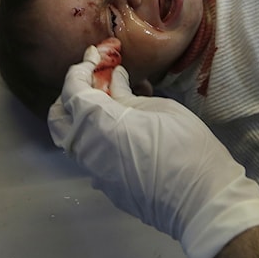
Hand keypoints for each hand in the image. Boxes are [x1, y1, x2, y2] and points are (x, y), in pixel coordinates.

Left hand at [49, 43, 258, 257]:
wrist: (200, 200)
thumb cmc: (185, 147)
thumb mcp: (160, 109)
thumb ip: (128, 94)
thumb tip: (114, 80)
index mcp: (99, 124)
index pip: (72, 90)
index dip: (81, 69)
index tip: (96, 57)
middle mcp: (87, 149)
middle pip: (58, 117)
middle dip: (71, 94)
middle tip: (97, 82)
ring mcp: (94, 171)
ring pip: (71, 138)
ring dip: (84, 117)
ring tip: (115, 104)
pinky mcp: (106, 186)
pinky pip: (90, 155)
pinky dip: (97, 137)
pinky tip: (124, 131)